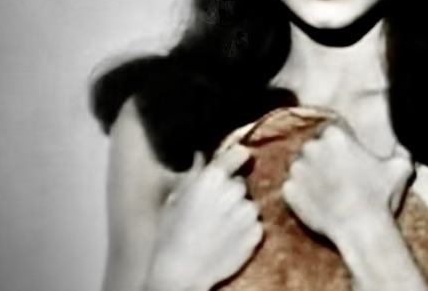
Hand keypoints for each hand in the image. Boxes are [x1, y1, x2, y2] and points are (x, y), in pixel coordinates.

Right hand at [146, 145, 262, 290]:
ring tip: (219, 228)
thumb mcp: (174, 200)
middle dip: (231, 192)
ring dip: (239, 212)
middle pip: (240, 184)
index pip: (239, 153)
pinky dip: (246, 230)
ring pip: (248, 204)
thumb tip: (201, 157)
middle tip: (214, 209)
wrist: (181, 272)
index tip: (235, 163)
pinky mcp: (257, 233)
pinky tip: (228, 240)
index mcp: (212, 178)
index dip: (237, 158)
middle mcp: (234, 191)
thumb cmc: (171, 235)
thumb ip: (192, 175)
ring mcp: (248, 213)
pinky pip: (255, 224)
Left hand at [281, 122, 413, 243]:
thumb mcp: (400, 168)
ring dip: (307, 175)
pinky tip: (315, 203)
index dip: (337, 145)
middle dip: (320, 158)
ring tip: (323, 191)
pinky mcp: (288, 191)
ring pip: (298, 167)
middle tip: (334, 176)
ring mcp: (297, 170)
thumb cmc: (381, 196)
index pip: (329, 131)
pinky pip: (290, 188)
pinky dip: (299, 194)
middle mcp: (312, 147)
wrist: (362, 229)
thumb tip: (404, 147)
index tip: (345, 157)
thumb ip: (401, 152)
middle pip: (311, 147)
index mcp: (335, 135)